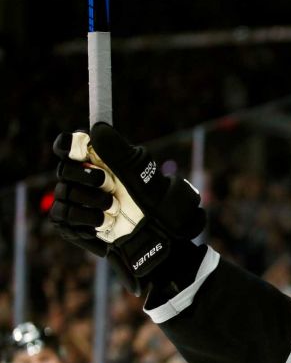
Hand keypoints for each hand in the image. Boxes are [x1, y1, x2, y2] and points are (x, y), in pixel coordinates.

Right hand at [50, 123, 205, 295]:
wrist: (156, 233)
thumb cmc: (151, 199)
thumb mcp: (139, 171)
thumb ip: (118, 150)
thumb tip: (96, 128)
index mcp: (96, 159)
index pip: (67, 145)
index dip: (67, 146)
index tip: (78, 150)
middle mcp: (81, 177)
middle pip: (64, 169)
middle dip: (88, 178)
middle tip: (108, 185)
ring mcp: (75, 200)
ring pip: (63, 193)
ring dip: (93, 201)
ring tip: (114, 208)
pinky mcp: (71, 223)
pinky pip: (63, 216)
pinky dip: (86, 219)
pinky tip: (105, 222)